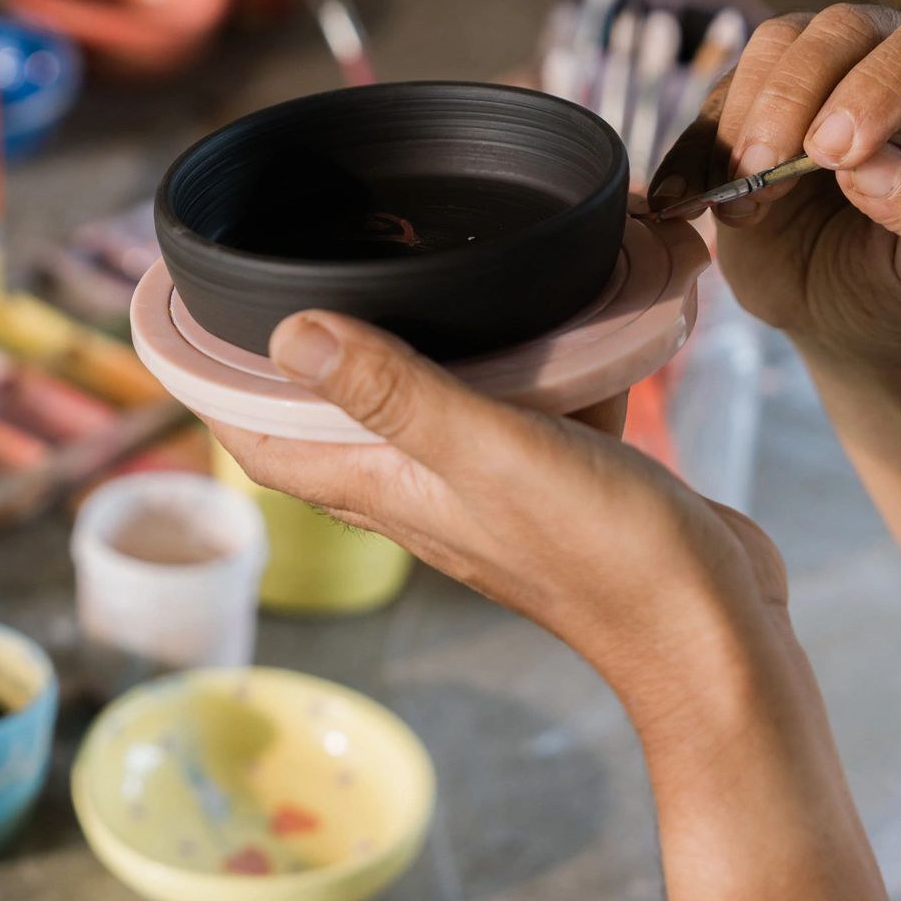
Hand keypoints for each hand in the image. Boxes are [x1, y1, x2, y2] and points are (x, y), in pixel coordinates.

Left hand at [210, 311, 788, 715]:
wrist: (713, 635)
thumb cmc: (604, 554)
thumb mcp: (488, 451)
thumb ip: (395, 392)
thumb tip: (287, 333)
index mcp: (387, 490)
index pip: (263, 444)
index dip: (214, 387)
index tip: (188, 320)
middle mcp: (424, 492)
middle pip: (335, 418)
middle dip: (305, 352)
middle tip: (292, 268)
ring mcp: (491, 488)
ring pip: (432, 403)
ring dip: (423, 345)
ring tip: (419, 264)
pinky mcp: (558, 479)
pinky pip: (521, 405)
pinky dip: (531, 358)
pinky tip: (562, 307)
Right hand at [649, 4, 900, 363]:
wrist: (842, 310)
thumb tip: (879, 164)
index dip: (883, 83)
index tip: (839, 154)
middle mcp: (896, 62)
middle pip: (842, 28)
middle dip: (797, 97)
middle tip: (770, 173)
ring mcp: (823, 74)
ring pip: (775, 44)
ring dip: (746, 120)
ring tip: (745, 205)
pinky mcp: (757, 100)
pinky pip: (718, 98)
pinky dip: (695, 150)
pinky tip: (688, 201)